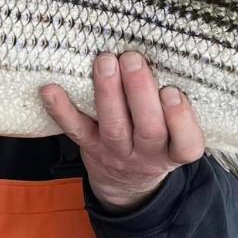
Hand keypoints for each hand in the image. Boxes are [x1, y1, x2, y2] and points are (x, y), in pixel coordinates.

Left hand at [41, 51, 205, 212]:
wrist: (126, 182)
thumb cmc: (157, 140)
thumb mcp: (176, 134)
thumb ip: (174, 107)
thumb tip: (165, 55)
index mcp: (175, 151)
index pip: (187, 144)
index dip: (181, 119)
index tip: (173, 91)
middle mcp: (148, 154)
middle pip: (149, 130)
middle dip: (141, 93)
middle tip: (133, 60)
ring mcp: (116, 152)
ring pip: (114, 127)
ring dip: (108, 93)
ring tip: (105, 61)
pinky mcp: (89, 146)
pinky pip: (75, 130)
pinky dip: (61, 109)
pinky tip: (50, 89)